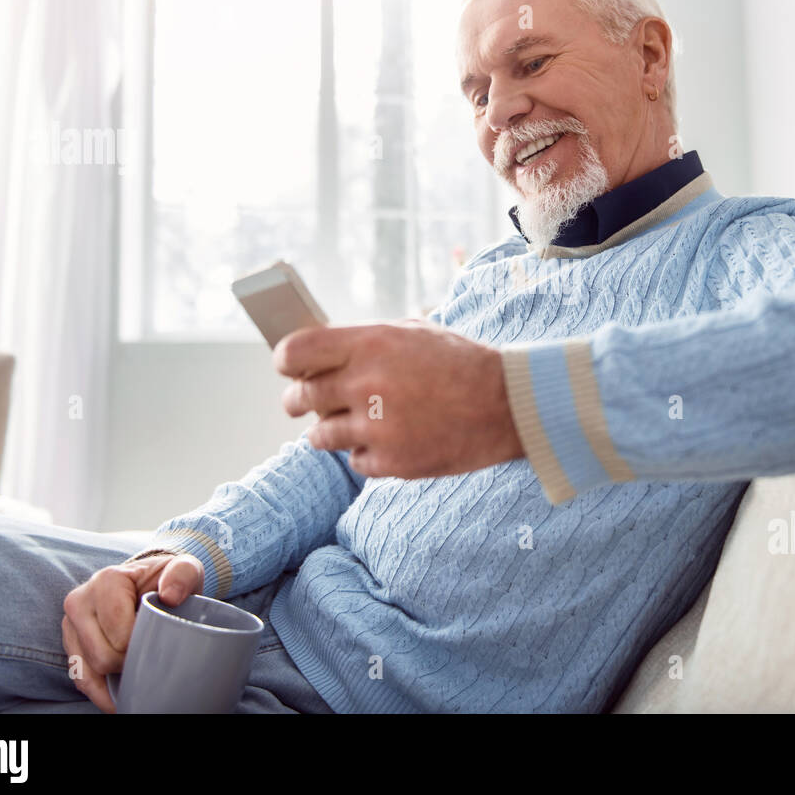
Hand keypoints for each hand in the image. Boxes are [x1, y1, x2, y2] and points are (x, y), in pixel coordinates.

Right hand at [61, 552, 203, 712]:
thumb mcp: (184, 568)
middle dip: (130, 664)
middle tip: (151, 657)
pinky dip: (101, 692)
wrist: (148, 582)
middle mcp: (80, 601)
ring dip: (116, 680)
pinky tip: (121, 695)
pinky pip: (80, 678)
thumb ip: (183, 574)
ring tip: (140, 675)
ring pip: (88, 672)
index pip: (120, 634)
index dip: (143, 647)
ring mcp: (71, 624)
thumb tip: (170, 596)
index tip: (160, 642)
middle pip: (102, 656)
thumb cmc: (166, 579)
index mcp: (106, 581)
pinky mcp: (70, 643)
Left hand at [273, 320, 524, 478]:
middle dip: (299, 400)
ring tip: (356, 422)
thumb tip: (315, 356)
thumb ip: (361, 342)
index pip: (295, 352)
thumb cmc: (458, 362)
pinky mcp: (392, 462)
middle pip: (299, 397)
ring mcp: (377, 428)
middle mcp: (366, 385)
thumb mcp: (410, 332)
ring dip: (330, 431)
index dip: (286, 361)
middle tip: (307, 401)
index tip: (290, 368)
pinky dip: (367, 453)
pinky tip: (391, 439)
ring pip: (319, 436)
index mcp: (369, 344)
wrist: (507, 405)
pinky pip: (355, 461)